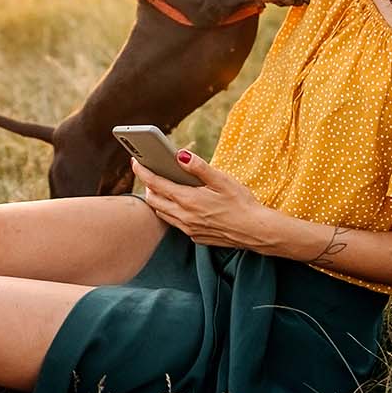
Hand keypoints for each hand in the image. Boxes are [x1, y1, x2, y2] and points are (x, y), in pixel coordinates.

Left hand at [133, 149, 274, 250]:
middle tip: (149, 173)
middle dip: (147, 186)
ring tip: (161, 187)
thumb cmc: (242, 203)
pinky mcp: (196, 237)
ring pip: (162, 213)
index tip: (135, 161)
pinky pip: (175, 223)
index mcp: (188, 200)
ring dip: (157, 200)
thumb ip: (199, 167)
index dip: (143, 171)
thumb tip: (180, 154)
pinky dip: (171, 212)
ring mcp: (189, 229)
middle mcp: (184, 217)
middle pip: (153, 200)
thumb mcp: (222, 180)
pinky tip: (180, 204)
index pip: (156, 184)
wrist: (256, 231)